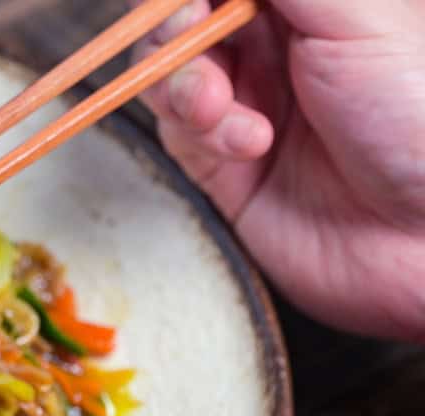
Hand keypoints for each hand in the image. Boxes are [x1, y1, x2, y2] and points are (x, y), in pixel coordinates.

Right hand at [133, 0, 424, 341]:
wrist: (424, 237)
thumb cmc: (416, 118)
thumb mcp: (358, 15)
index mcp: (312, 9)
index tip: (192, 1)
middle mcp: (275, 52)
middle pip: (186, 22)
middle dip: (177, 29)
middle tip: (187, 37)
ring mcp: (245, 108)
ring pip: (170, 76)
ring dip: (183, 83)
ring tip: (214, 105)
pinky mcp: (223, 168)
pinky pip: (180, 135)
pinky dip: (203, 133)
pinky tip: (246, 144)